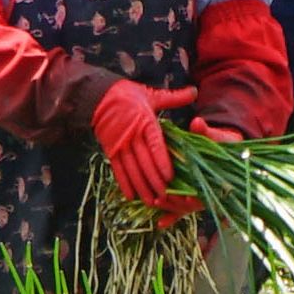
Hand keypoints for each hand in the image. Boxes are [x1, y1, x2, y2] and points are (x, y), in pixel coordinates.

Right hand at [89, 79, 184, 218]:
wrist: (98, 96)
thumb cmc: (129, 95)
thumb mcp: (152, 95)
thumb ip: (174, 98)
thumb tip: (195, 92)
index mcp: (145, 122)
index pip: (155, 145)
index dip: (161, 162)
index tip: (170, 177)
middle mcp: (132, 135)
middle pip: (144, 162)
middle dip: (154, 181)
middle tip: (165, 197)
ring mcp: (119, 144)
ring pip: (132, 169)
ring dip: (141, 187)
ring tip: (151, 202)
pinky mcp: (110, 150)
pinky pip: (117, 169)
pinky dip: (123, 183)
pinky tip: (130, 196)